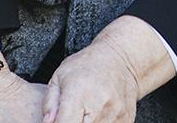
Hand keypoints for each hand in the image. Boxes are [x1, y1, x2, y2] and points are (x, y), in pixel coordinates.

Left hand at [43, 17, 173, 122]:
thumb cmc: (86, 66)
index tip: (59, 120)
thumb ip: (49, 104)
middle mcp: (100, 105)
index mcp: (79, 93)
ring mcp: (116, 114)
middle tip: (72, 115)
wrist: (121, 60)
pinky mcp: (126, 120)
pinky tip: (96, 115)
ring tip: (84, 113)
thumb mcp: (59, 76)